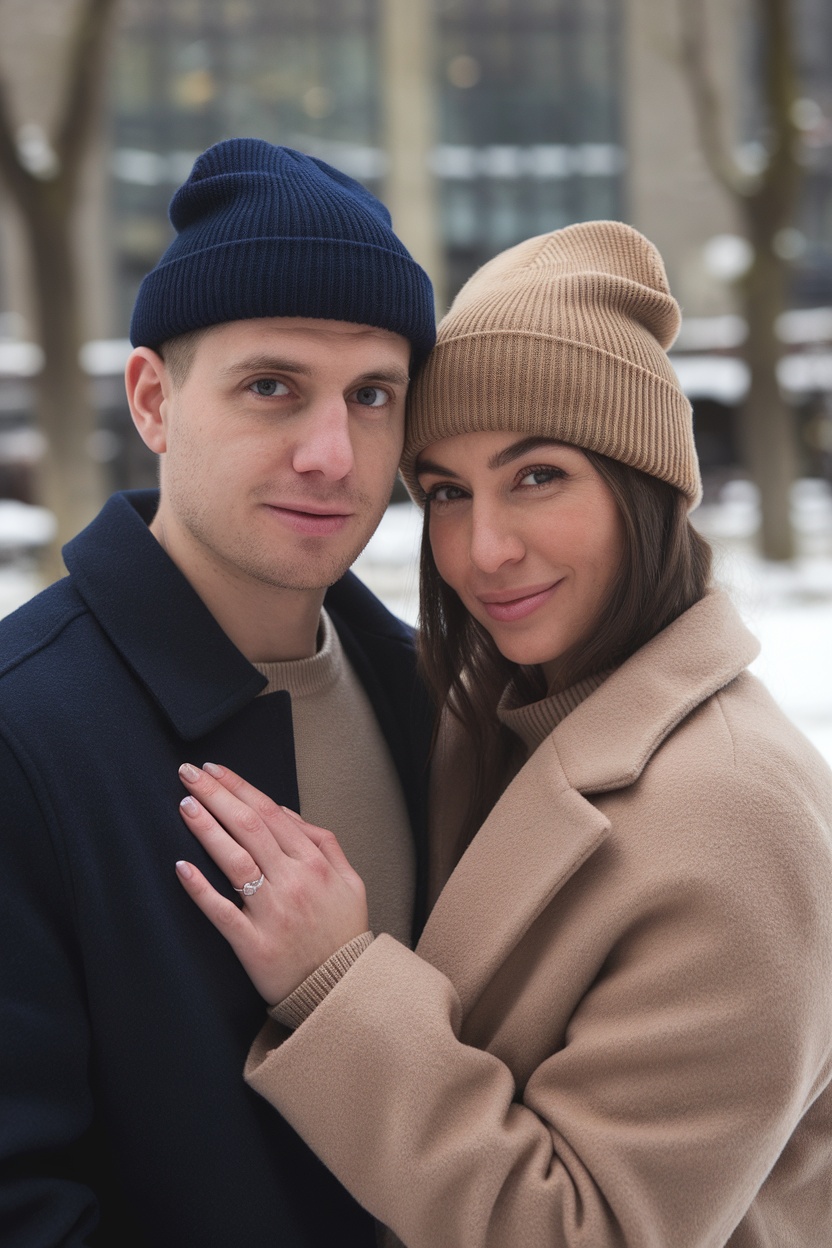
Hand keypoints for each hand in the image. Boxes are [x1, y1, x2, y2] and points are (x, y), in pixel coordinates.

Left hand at [175, 762, 368, 1003]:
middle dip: (216, 795)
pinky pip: (222, 912)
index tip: (214, 770)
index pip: (270, 813)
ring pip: (234, 860)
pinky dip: (201, 889)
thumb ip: (324, 842)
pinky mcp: (253, 944)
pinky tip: (181, 867)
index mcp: (315, 862)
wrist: (342, 988)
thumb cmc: (342, 932)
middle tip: (188, 774)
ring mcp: (272, 913)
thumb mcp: (349, 880)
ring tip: (185, 805)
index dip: (239, 787)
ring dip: (207, 828)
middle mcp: (293, 881)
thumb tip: (288, 814)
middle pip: (249, 827)